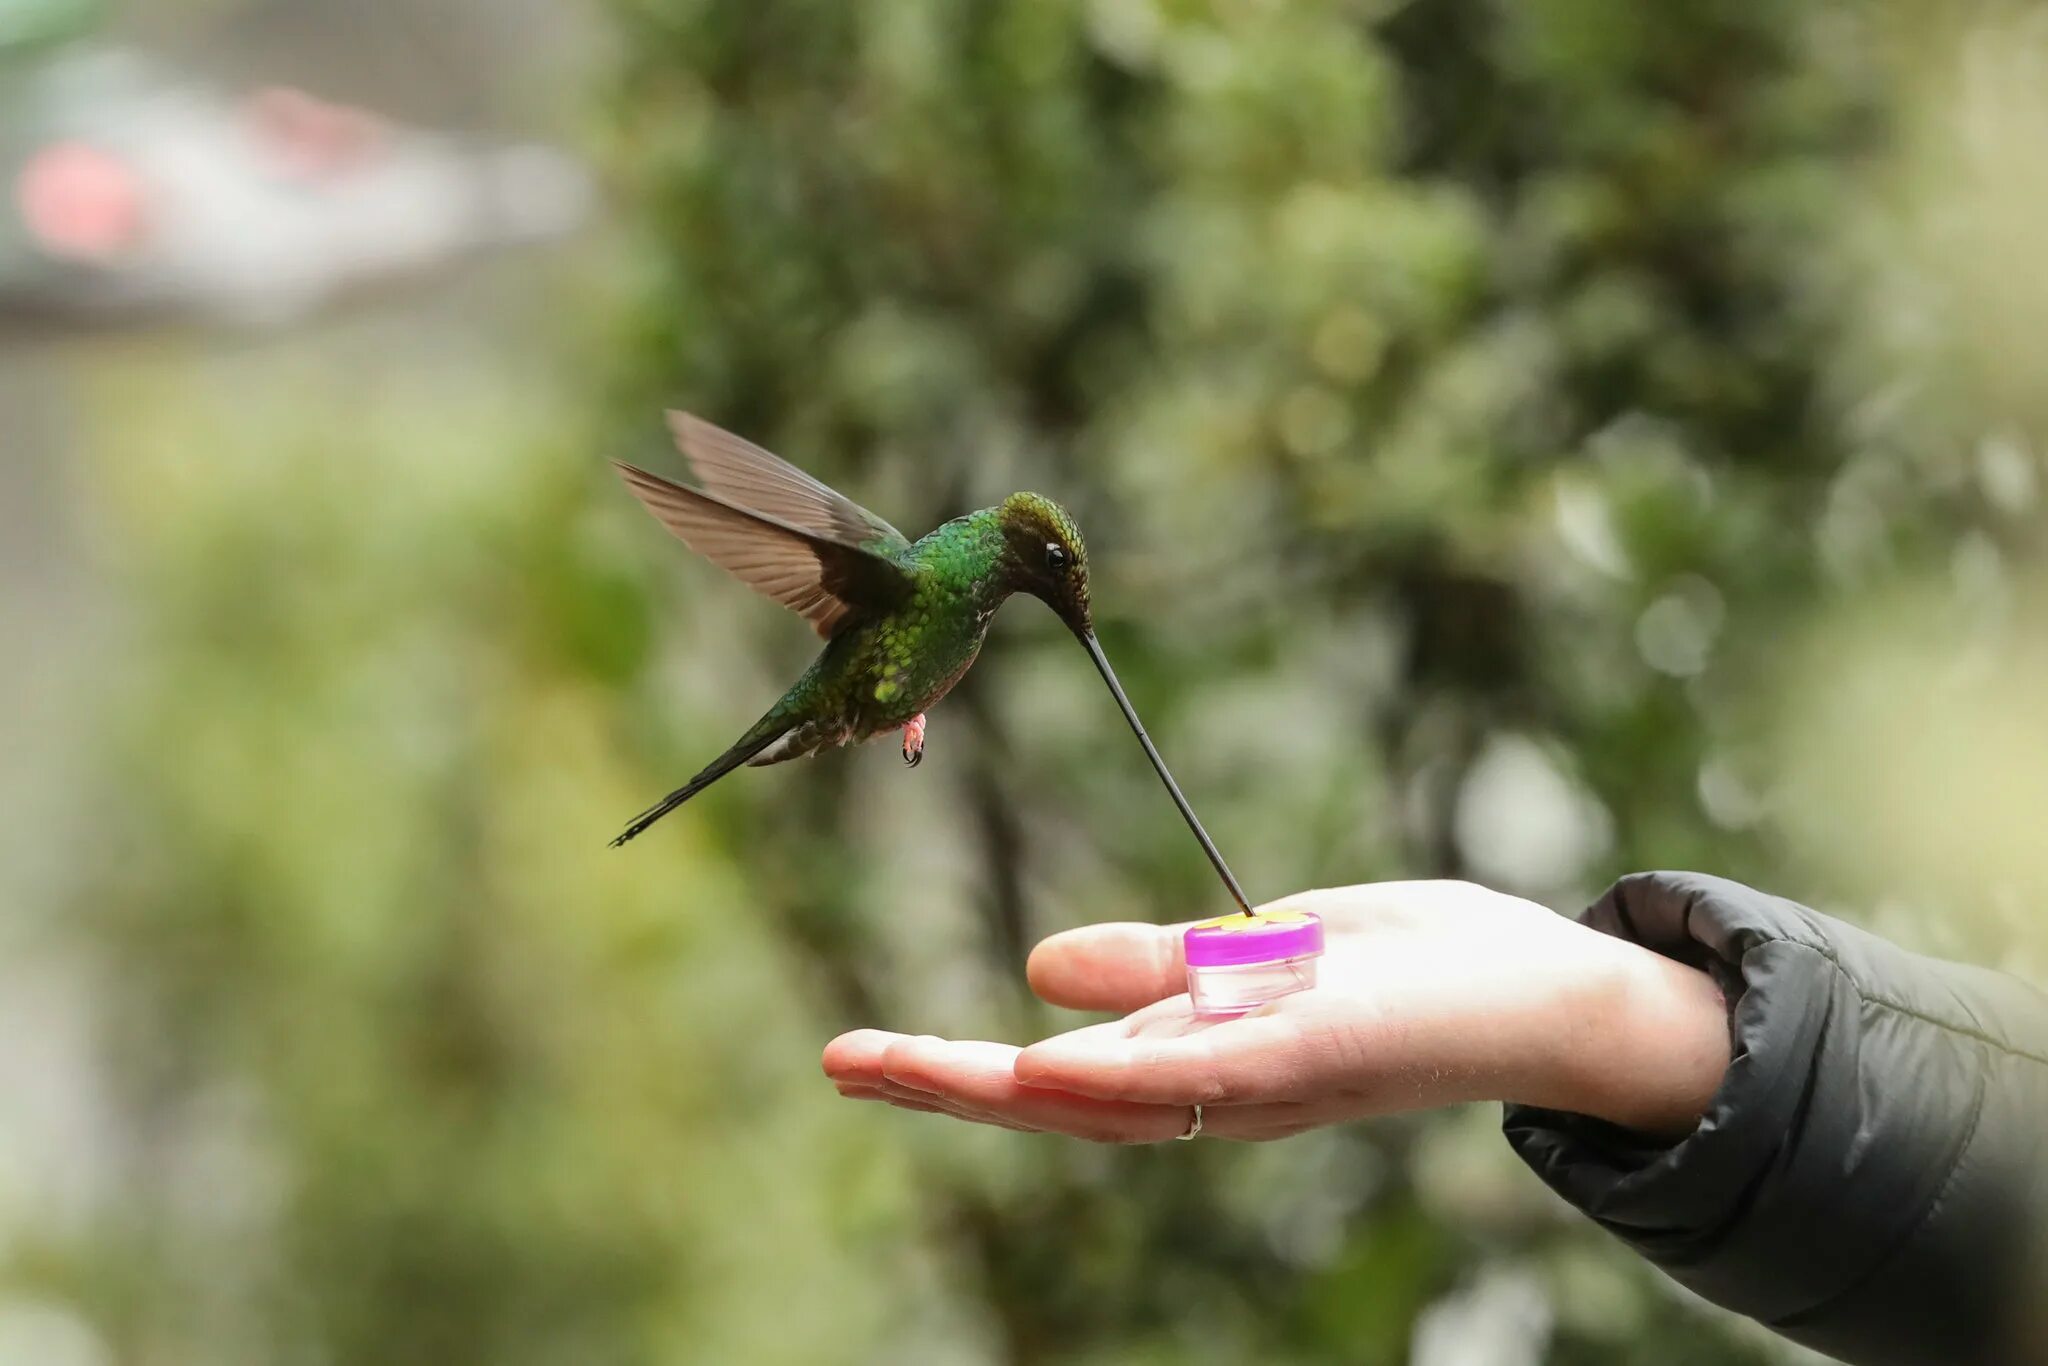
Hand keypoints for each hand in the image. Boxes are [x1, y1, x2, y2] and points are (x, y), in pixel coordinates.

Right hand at [823, 881, 1730, 1142]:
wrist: (1555, 996)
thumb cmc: (1419, 971)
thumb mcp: (1269, 949)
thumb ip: (1163, 963)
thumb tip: (1036, 967)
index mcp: (1198, 1061)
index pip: (1054, 1074)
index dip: (953, 1070)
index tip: (859, 1054)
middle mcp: (1215, 1090)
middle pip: (1056, 1100)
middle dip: (942, 1087)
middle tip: (837, 1063)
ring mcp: (1260, 1082)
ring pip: (1109, 1098)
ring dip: (996, 1089)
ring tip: (896, 1067)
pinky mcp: (1314, 1057)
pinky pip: (1203, 1079)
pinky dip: (1119, 1078)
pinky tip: (1042, 1067)